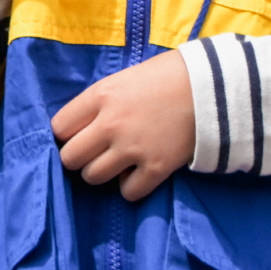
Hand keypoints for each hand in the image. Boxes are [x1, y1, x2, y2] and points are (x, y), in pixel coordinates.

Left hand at [51, 54, 196, 201]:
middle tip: (94, 152)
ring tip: (116, 162)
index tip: (77, 135)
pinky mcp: (156, 167)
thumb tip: (78, 126)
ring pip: (93, 177)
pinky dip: (130, 186)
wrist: (211, 87)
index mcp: (100, 96)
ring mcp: (133, 148)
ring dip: (102, 173)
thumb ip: (98, 102)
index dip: (65, 134)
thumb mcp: (122, 80)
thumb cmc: (165, 77)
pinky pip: (128, 192)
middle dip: (79, 157)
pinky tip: (138, 172)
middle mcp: (110, 124)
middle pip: (70, 158)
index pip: (59, 127)